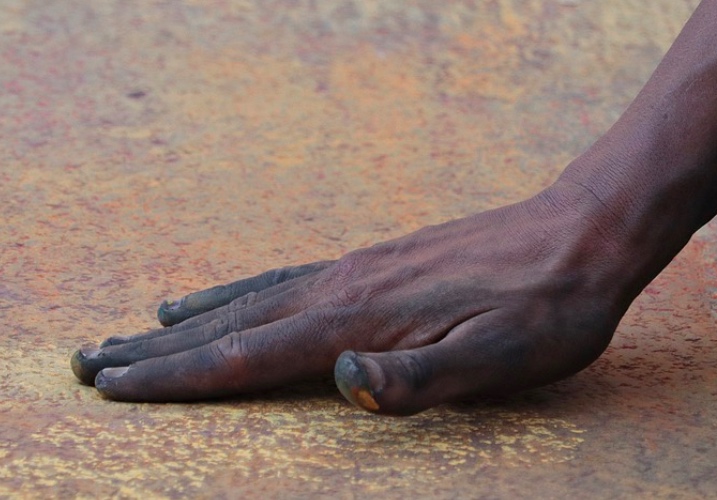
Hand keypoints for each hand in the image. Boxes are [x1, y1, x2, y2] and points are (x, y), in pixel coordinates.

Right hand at [71, 183, 641, 414]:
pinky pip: (289, 276)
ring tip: (138, 328)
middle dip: (160, 349)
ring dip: (188, 318)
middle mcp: (348, 285)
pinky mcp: (381, 259)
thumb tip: (341, 381)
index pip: (249, 356)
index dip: (179, 377)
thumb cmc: (547, 309)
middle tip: (92, 362)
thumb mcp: (500, 360)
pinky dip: (241, 289)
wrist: (584, 234)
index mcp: (363, 319)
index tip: (116, 388)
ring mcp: (361, 266)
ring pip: (253, 296)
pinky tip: (227, 291)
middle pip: (232, 323)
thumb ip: (419, 379)